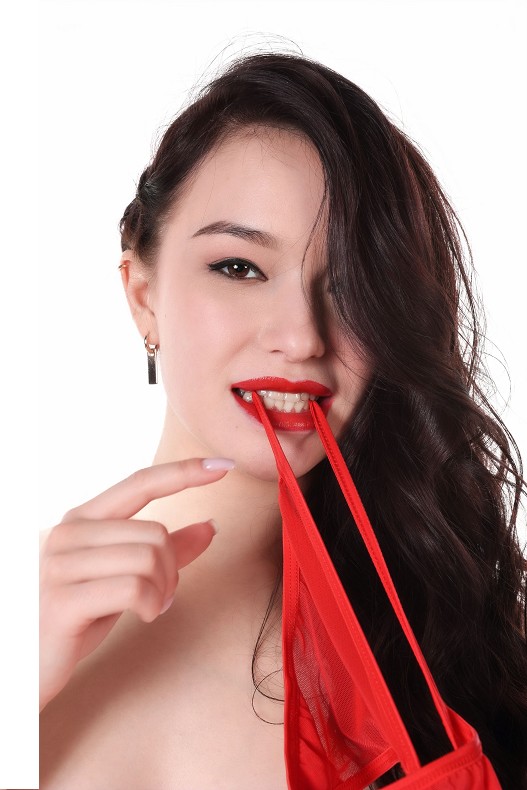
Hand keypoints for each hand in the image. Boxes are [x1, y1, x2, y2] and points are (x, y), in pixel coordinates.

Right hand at [39, 458, 231, 711]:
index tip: (224, 465)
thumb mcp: (125, 577)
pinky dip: (152, 604)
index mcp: (82, 519)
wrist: (26, 666)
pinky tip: (144, 615)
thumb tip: (211, 526)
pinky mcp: (63, 599)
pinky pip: (134, 588)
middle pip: (155, 532)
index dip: (183, 471)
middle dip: (173, 569)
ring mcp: (60, 564)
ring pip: (149, 558)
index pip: (140, 482)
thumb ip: (166, 551)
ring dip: (163, 590)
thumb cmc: (77, 618)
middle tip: (163, 596)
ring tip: (150, 607)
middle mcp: (68, 532)